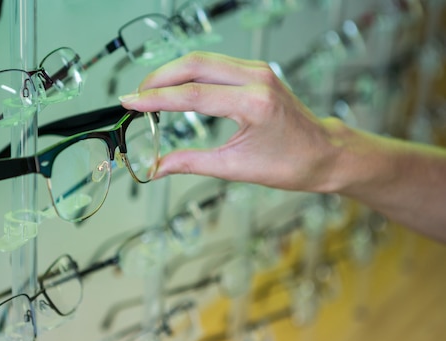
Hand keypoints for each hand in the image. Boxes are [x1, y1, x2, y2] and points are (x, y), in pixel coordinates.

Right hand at [119, 51, 344, 192]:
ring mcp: (258, 70)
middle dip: (159, 78)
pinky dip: (190, 73)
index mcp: (253, 104)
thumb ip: (191, 163)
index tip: (129, 102)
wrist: (325, 153)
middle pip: (194, 64)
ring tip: (149, 93)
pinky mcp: (257, 71)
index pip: (192, 94)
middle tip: (135, 96)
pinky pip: (216, 64)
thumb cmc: (290, 164)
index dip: (156, 98)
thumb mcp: (235, 167)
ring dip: (172, 73)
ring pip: (203, 59)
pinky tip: (176, 86)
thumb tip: (156, 168)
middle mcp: (257, 78)